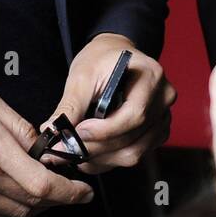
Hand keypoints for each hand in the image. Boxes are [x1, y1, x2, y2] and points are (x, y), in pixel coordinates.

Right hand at [0, 70, 94, 216]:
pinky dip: (13, 206)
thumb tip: (41, 144)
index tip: (83, 190)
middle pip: (33, 204)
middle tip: (71, 188)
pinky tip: (18, 189)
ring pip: (14, 213)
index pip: (42, 185)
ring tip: (47, 187)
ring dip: (37, 205)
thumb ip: (19, 125)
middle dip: (59, 200)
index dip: (69, 193)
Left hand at [41, 33, 175, 174]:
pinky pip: (135, 155)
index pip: (134, 115)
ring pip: (134, 153)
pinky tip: (91, 154)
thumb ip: (70, 105)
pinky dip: (110, 160)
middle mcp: (164, 98)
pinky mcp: (155, 132)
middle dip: (96, 149)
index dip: (105, 131)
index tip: (78, 133)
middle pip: (133, 139)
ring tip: (75, 154)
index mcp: (152, 77)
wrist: (114, 56)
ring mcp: (162, 117)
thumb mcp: (83, 75)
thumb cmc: (101, 60)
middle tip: (65, 151)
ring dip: (101, 159)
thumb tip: (52, 131)